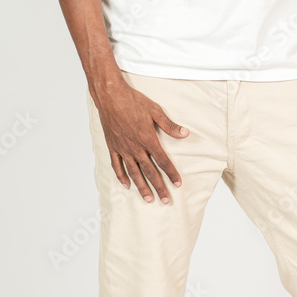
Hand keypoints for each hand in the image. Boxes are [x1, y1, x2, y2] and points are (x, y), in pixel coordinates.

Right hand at [95, 79, 188, 203]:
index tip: (178, 184)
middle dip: (159, 187)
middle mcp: (136, 147)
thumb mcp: (155, 110)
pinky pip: (117, 165)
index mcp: (148, 139)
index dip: (171, 173)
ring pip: (134, 172)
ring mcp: (123, 148)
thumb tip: (185, 133)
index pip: (163, 161)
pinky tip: (127, 185)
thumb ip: (169, 125)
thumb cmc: (133, 101)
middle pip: (150, 171)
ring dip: (142, 187)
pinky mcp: (112, 146)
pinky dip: (122, 176)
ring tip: (148, 199)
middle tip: (166, 200)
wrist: (111, 96)